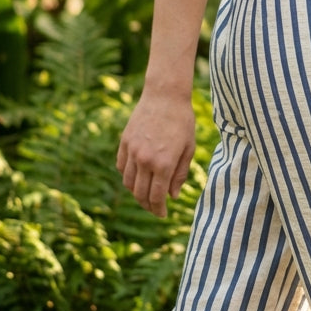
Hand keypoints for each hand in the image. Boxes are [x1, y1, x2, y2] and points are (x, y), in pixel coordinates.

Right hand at [116, 91, 195, 216]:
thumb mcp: (188, 148)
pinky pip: (121, 167)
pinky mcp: (124, 142)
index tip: (163, 214)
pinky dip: (127, 176)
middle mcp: (145, 160)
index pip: (156, 197)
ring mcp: (132, 151)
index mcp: (164, 163)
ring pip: (128, 182)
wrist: (165, 96)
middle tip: (155, 208)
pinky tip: (137, 177)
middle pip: (140, 193)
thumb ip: (179, 174)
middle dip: (147, 205)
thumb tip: (171, 196)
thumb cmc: (182, 122)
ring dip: (136, 192)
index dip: (158, 210)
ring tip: (146, 194)